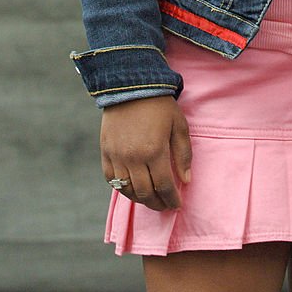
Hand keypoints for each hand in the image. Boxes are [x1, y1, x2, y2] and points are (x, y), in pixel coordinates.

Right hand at [100, 95, 191, 211]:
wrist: (130, 86)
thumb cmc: (160, 105)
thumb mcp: (179, 125)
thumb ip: (183, 154)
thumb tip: (185, 181)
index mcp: (154, 151)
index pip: (164, 186)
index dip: (172, 199)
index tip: (177, 204)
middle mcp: (133, 158)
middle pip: (145, 193)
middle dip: (157, 203)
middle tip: (165, 205)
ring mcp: (117, 156)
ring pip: (127, 190)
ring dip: (140, 199)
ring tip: (150, 199)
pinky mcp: (105, 152)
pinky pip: (111, 179)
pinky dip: (121, 188)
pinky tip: (132, 189)